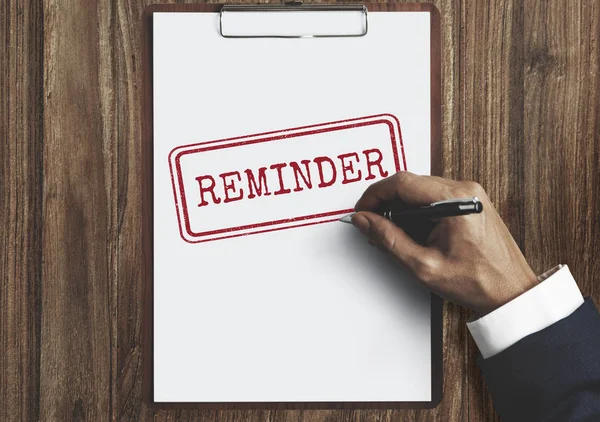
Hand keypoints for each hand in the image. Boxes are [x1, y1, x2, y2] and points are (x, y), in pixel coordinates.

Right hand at [351, 171, 537, 314]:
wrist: (511, 292)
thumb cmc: (478, 282)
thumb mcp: (423, 266)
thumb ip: (388, 239)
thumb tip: (365, 221)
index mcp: (456, 200)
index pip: (402, 182)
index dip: (375, 195)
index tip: (363, 211)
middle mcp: (466, 190)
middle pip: (410, 183)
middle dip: (386, 203)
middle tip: (373, 226)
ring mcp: (471, 195)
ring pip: (421, 190)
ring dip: (401, 209)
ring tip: (394, 235)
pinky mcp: (471, 203)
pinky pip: (434, 197)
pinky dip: (417, 212)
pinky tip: (413, 233)